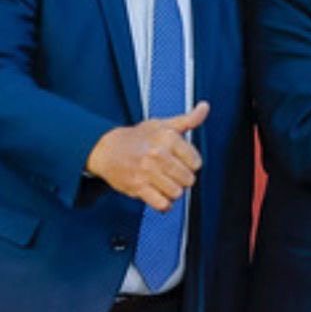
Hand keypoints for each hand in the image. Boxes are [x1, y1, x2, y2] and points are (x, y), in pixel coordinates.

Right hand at [84, 102, 208, 211]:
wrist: (106, 149)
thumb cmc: (137, 137)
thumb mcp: (163, 124)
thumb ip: (188, 119)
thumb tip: (205, 108)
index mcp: (168, 138)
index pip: (196, 162)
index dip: (191, 164)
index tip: (183, 162)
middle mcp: (157, 154)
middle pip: (188, 179)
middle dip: (183, 179)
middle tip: (173, 173)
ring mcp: (147, 171)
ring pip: (176, 192)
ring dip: (174, 192)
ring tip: (166, 183)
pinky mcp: (137, 187)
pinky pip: (161, 204)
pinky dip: (164, 204)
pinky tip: (160, 195)